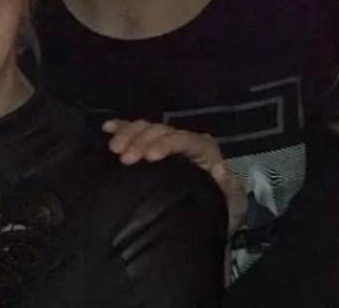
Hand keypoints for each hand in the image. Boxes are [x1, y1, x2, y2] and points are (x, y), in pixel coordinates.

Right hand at [103, 119, 247, 233]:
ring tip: (114, 148)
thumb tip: (219, 170)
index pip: (184, 140)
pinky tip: (107, 128)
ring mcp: (166, 142)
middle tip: (124, 158)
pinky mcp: (152, 147)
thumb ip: (228, 187)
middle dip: (141, 141)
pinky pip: (136, 132)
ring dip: (128, 135)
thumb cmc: (221, 206)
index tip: (148, 156)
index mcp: (203, 150)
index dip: (166, 144)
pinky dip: (122, 128)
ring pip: (146, 129)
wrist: (215, 210)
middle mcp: (184, 140)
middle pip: (160, 132)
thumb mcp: (231, 200)